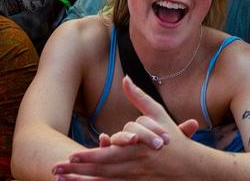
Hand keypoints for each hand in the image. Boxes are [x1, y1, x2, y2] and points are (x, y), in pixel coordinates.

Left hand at [55, 76, 200, 179]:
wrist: (193, 168)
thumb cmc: (173, 140)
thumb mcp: (158, 115)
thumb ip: (139, 98)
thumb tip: (125, 78)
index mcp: (136, 149)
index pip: (107, 154)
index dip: (88, 155)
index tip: (70, 154)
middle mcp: (133, 167)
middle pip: (100, 171)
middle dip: (77, 171)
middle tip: (56, 168)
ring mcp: (134, 179)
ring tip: (61, 179)